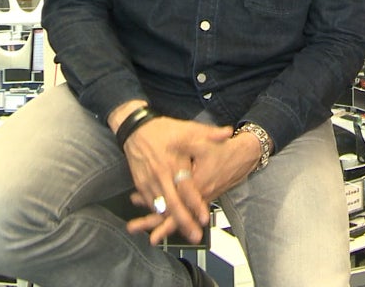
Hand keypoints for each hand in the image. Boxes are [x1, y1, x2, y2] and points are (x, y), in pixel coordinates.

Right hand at [119, 116, 232, 244]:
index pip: (186, 188)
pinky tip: (167, 223)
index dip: (195, 204)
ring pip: (160, 207)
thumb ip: (210, 133)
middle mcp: (160, 175)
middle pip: (173, 204)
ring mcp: (149, 181)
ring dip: (170, 222)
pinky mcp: (140, 184)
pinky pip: (151, 203)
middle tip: (195, 235)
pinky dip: (159, 214)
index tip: (204, 217)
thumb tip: (229, 132)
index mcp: (173, 163)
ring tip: (183, 234)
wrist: (136, 129)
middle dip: (184, 221)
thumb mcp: (189, 128)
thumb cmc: (165, 130)